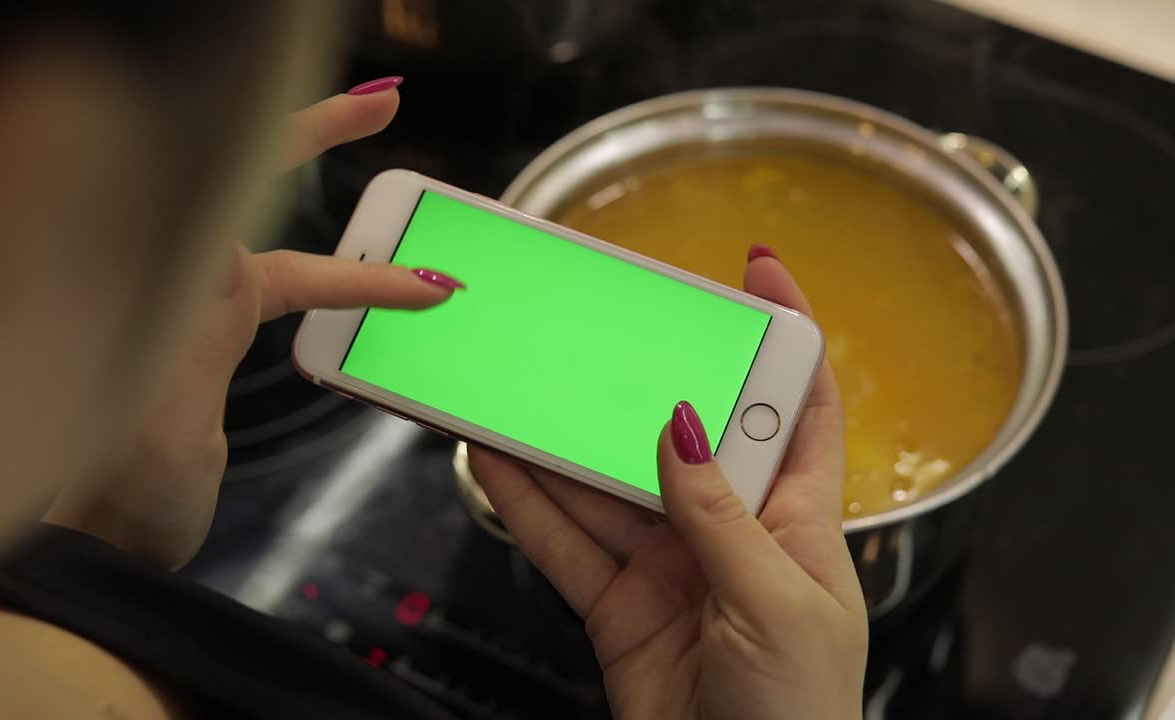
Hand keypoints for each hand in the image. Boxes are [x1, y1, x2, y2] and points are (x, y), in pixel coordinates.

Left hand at [44, 85, 459, 568]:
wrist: (109, 542)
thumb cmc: (126, 499)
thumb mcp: (163, 427)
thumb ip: (196, 338)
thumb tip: (237, 250)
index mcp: (165, 301)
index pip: (271, 249)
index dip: (358, 266)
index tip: (429, 286)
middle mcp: (174, 287)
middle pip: (252, 185)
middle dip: (314, 131)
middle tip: (384, 104)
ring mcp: (188, 304)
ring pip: (266, 221)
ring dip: (313, 173)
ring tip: (361, 131)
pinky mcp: (203, 330)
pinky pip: (272, 275)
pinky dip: (316, 255)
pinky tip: (341, 259)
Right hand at [468, 249, 867, 719]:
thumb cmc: (802, 717)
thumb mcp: (775, 604)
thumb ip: (720, 514)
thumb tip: (679, 427)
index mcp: (798, 519)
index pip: (800, 405)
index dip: (786, 334)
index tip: (759, 272)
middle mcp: (731, 531)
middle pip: (681, 433)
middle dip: (642, 380)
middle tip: (601, 330)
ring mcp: (670, 564)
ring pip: (608, 484)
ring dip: (563, 441)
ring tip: (520, 387)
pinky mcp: (619, 602)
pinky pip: (567, 541)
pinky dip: (528, 503)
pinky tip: (496, 460)